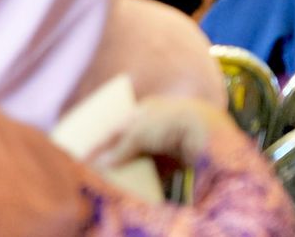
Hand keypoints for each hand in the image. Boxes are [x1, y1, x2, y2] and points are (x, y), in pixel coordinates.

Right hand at [89, 98, 226, 172]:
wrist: (207, 133)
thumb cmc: (170, 122)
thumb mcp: (137, 132)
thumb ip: (119, 148)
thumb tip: (100, 163)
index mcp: (143, 109)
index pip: (116, 125)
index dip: (101, 139)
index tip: (86, 152)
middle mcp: (156, 124)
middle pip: (129, 141)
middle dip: (115, 154)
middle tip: (97, 166)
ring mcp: (168, 142)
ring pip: (142, 156)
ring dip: (130, 167)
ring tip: (114, 178)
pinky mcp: (179, 160)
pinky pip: (157, 170)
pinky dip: (147, 177)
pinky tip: (137, 185)